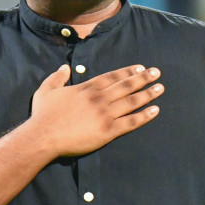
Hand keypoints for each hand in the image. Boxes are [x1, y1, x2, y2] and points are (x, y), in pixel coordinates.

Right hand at [27, 64, 163, 157]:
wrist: (43, 136)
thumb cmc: (43, 115)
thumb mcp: (46, 90)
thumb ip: (57, 77)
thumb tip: (64, 67)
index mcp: (87, 88)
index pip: (112, 77)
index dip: (127, 72)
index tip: (140, 68)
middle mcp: (99, 98)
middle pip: (126, 86)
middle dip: (143, 78)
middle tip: (157, 73)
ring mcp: (105, 114)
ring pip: (132, 102)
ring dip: (148, 94)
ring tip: (161, 88)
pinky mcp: (108, 131)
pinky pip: (131, 122)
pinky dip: (144, 116)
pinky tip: (155, 110)